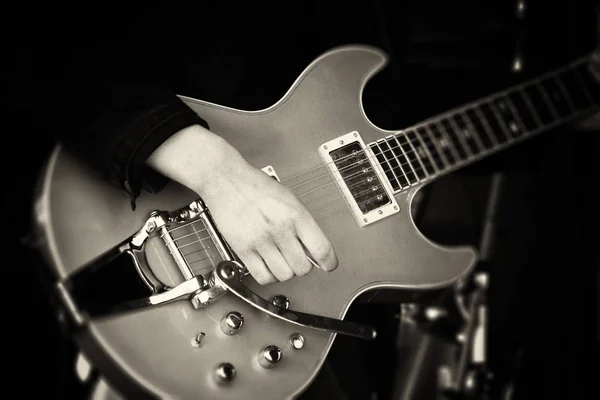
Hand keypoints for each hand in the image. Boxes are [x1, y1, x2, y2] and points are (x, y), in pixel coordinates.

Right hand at [147, 124, 337, 283]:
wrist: (226, 179)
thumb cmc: (255, 186)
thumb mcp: (289, 198)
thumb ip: (302, 222)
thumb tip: (313, 246)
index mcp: (296, 214)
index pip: (321, 249)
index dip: (329, 262)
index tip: (328, 265)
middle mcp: (280, 228)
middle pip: (303, 267)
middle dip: (303, 266)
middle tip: (298, 259)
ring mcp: (261, 240)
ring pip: (284, 275)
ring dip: (285, 272)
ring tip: (282, 262)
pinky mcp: (243, 249)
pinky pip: (263, 276)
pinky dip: (269, 277)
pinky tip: (268, 266)